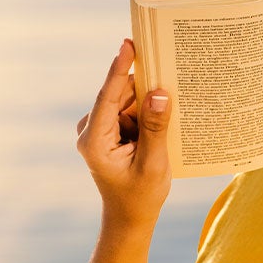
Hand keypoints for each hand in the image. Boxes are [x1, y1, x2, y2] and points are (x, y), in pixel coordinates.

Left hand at [75, 39, 173, 229]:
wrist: (129, 217)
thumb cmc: (140, 196)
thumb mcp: (153, 163)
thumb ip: (155, 128)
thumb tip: (158, 93)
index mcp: (94, 141)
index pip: (107, 97)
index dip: (119, 69)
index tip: (128, 44)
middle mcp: (90, 131)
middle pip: (118, 95)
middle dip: (142, 85)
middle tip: (168, 67)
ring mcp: (98, 129)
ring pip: (125, 101)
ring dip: (146, 100)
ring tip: (172, 95)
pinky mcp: (108, 131)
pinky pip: (128, 110)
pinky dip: (144, 110)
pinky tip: (164, 111)